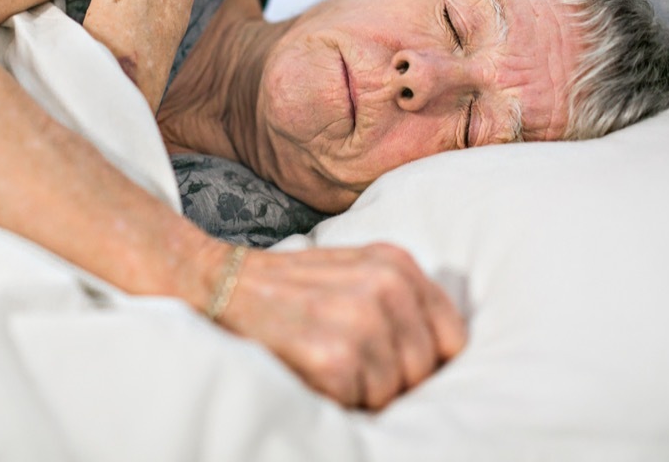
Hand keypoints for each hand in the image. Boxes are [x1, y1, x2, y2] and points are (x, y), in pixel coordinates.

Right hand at [217, 243, 466, 410]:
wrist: (216, 283)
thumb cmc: (288, 289)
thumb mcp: (354, 273)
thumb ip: (401, 303)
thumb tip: (443, 362)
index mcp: (396, 264)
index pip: (452, 338)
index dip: (425, 362)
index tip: (391, 364)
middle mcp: (386, 286)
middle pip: (422, 371)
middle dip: (388, 380)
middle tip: (343, 362)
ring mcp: (361, 320)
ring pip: (392, 392)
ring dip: (358, 392)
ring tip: (322, 362)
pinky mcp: (335, 357)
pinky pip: (359, 404)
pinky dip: (332, 399)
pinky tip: (307, 370)